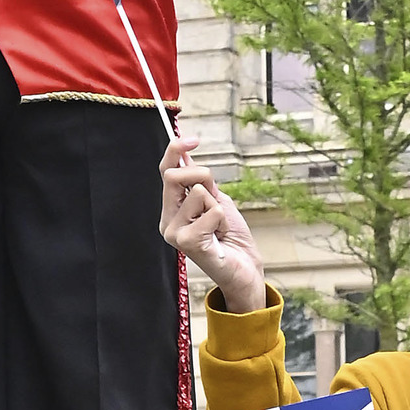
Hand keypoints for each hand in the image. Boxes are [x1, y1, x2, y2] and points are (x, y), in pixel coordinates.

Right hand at [161, 132, 268, 313]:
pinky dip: (222, 219)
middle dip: (203, 176)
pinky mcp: (186, 242)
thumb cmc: (231, 237)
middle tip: (216, 197)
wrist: (245, 269)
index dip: (175, 150)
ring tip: (218, 227)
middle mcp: (167, 220)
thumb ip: (200, 182)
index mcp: (171, 209)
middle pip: (174, 176)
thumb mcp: (216, 200)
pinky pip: (211, 211)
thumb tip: (185, 153)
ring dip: (216, 206)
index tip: (193, 140)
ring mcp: (173, 232)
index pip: (165, 172)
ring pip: (198, 193)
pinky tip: (219, 236)